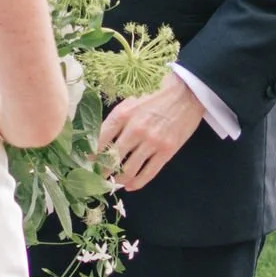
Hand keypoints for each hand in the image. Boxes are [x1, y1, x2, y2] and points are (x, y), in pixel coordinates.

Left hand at [99, 71, 204, 193]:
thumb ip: (119, 117)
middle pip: (112, 158)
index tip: (88, 162)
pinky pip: (149, 172)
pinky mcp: (167, 150)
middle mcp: (134, 129)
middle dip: (103, 171)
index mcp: (123, 114)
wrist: (187, 90)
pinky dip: (138, 183)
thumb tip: (102, 138)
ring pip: (129, 169)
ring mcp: (152, 141)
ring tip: (114, 183)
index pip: (100, 140)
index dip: (92, 154)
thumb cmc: (157, 90)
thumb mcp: (132, 98)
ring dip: (119, 180)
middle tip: (98, 177)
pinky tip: (131, 186)